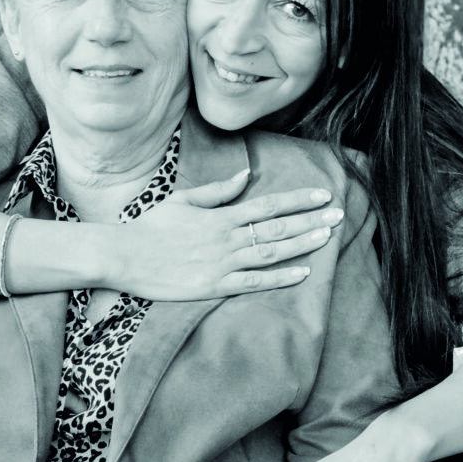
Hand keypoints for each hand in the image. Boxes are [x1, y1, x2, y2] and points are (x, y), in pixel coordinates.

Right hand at [114, 170, 342, 299]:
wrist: (123, 255)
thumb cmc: (151, 227)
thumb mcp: (184, 200)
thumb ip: (218, 189)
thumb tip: (247, 175)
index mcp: (220, 215)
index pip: (268, 204)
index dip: (298, 200)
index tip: (322, 195)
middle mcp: (226, 236)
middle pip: (277, 226)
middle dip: (310, 220)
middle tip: (339, 214)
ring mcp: (222, 262)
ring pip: (271, 251)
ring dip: (302, 244)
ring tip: (327, 237)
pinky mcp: (214, 285)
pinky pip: (254, 281)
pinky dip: (280, 277)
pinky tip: (303, 272)